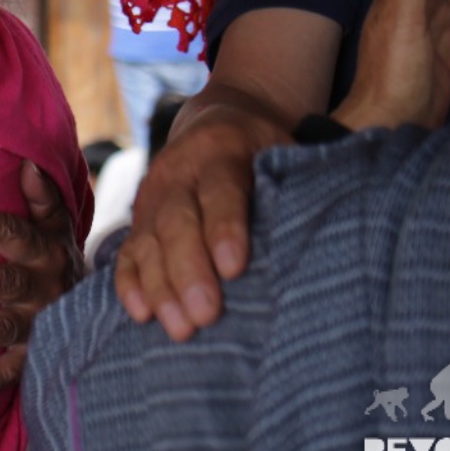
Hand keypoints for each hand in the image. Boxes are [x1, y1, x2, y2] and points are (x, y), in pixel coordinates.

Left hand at [0, 161, 78, 399]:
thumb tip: (26, 162)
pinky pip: (13, 373)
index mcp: (46, 253)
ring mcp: (39, 326)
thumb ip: (42, 196)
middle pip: (3, 283)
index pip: (15, 235)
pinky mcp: (36, 356)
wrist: (99, 307)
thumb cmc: (59, 255)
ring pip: (1, 328)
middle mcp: (44, 290)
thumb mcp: (58, 224)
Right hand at [114, 99, 284, 340]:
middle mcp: (180, 172)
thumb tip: (321, 231)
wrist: (217, 122)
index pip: (221, 190)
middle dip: (189, 270)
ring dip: (162, 287)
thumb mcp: (282, 149)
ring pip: (149, 241)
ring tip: (182, 328)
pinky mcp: (139, 220)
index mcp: (222, 150)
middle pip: (177, 222)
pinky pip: (128, 251)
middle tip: (205, 314)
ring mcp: (154, 196)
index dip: (225, 227)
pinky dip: (130, 282)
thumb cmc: (263, 150)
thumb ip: (292, 181)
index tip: (234, 268)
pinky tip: (141, 312)